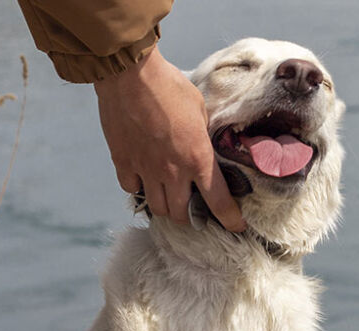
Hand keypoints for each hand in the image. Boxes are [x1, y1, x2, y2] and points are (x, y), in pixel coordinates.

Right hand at [94, 45, 245, 231]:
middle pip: (181, 214)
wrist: (130, 75)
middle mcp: (172, 171)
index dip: (230, 219)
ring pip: (156, 208)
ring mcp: (145, 169)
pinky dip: (139, 188)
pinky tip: (144, 179)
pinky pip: (131, 188)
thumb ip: (203, 135)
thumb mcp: (201, 111)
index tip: (236, 226)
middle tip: (195, 210)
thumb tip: (204, 143)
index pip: (218, 202)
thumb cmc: (170, 87)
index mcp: (198, 159)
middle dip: (191, 217)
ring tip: (170, 199)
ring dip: (166, 207)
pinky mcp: (123, 161)